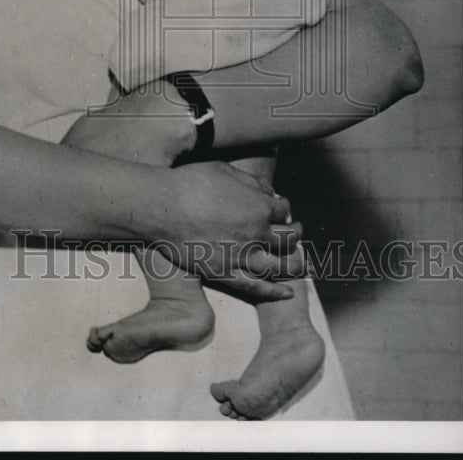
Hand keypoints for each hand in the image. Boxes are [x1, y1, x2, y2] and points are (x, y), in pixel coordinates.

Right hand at [164, 160, 305, 301]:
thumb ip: (251, 181)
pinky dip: (275, 292)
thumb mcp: (225, 170)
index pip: (283, 209)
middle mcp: (258, 234)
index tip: (278, 208)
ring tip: (301, 264)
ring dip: (295, 264)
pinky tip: (288, 293)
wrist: (162, 207)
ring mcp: (243, 257)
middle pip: (289, 238)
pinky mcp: (226, 274)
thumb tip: (270, 191)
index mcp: (260, 207)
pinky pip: (257, 288)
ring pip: (281, 266)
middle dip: (295, 234)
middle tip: (295, 232)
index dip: (283, 208)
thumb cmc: (191, 183)